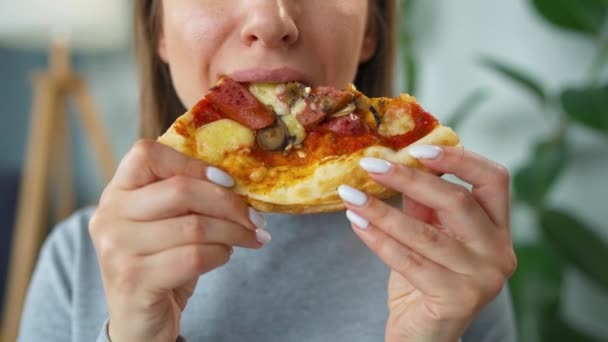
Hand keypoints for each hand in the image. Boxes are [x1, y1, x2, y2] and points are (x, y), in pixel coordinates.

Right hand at [89, 140, 269, 341]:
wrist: (140, 322)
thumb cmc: (161, 263)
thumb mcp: (166, 222)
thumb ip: (186, 196)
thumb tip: (237, 179)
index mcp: (117, 191)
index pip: (148, 153)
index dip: (194, 163)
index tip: (228, 180)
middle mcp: (110, 215)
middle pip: (182, 190)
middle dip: (229, 203)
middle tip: (255, 217)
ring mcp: (117, 249)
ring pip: (195, 226)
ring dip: (234, 232)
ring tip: (250, 237)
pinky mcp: (134, 279)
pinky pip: (194, 256)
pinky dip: (221, 254)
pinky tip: (225, 256)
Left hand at [338, 145, 516, 341]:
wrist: (423, 334)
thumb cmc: (426, 278)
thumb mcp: (430, 233)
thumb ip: (422, 202)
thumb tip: (397, 160)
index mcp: (499, 229)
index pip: (494, 180)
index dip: (458, 158)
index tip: (417, 148)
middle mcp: (500, 252)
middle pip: (458, 201)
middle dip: (409, 178)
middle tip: (370, 165)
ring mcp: (483, 278)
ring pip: (425, 233)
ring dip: (381, 210)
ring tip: (350, 194)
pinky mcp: (457, 300)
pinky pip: (408, 261)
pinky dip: (377, 239)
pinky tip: (356, 223)